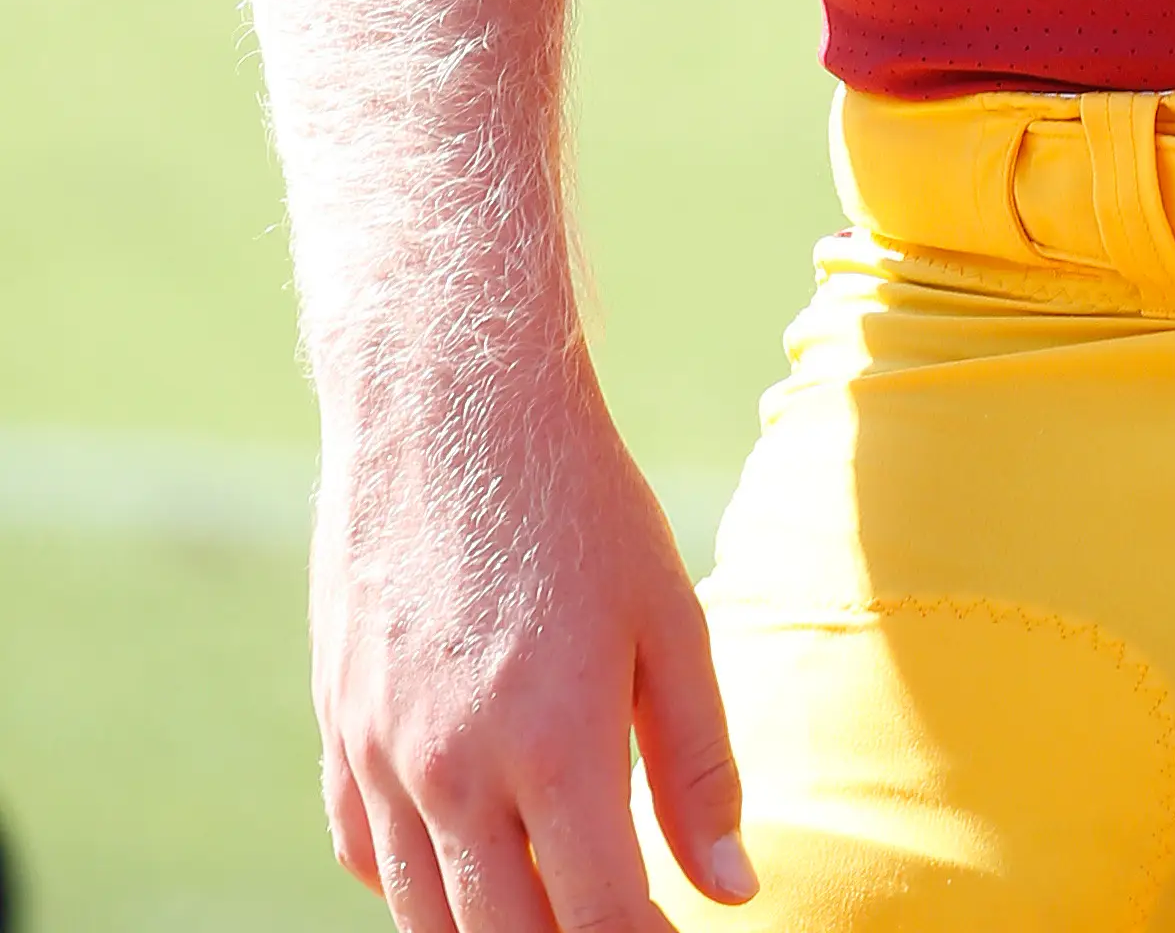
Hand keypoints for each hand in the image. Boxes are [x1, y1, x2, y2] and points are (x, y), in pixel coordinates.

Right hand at [314, 359, 753, 929]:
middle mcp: (455, 771)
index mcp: (556, 747)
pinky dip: (415, 883)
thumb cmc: (581, 504)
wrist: (449, 403)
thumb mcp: (672, 620)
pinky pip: (363, 856)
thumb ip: (701, 766)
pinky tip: (467, 857)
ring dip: (490, 928)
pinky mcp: (336, 729)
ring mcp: (381, 756)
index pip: (601, 922)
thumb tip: (730, 888)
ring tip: (552, 900)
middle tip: (616, 920)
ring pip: (425, 917)